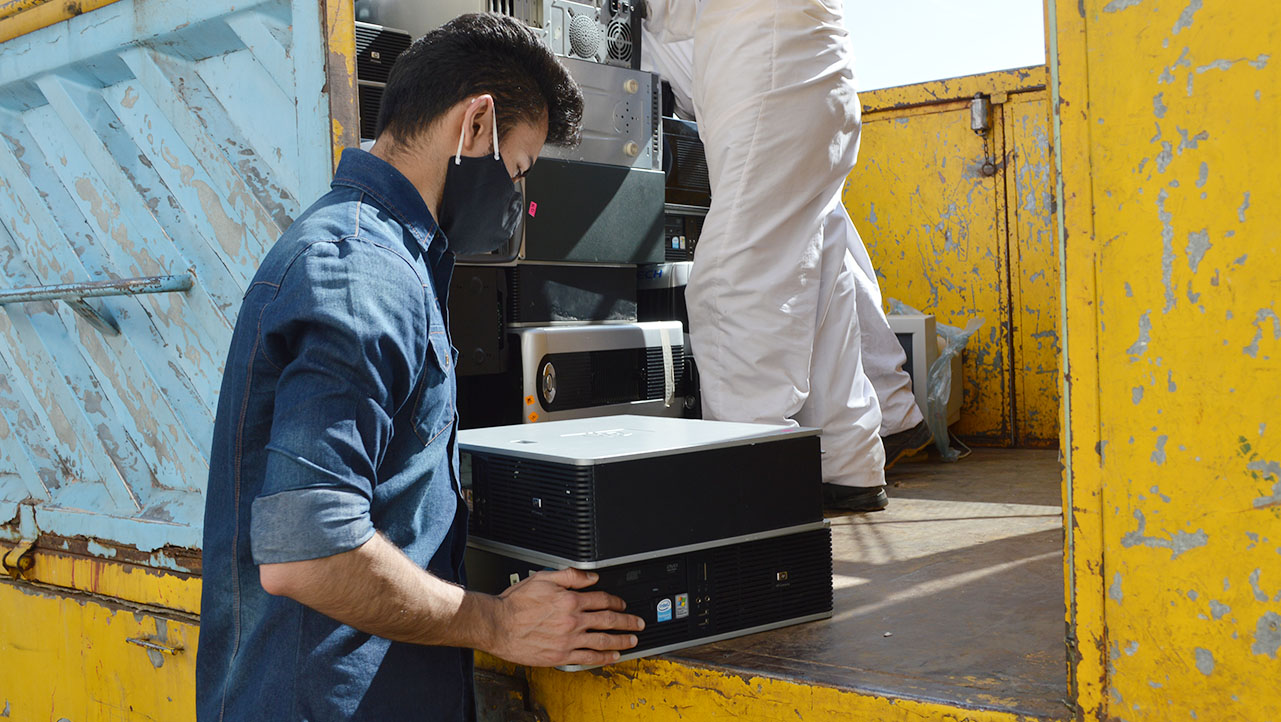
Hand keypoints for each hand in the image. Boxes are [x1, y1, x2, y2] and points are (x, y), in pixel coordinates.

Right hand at [486, 568, 644, 666]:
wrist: (498, 625)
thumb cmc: (516, 603)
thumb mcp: (543, 578)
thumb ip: (571, 576)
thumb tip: (592, 576)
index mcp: (570, 600)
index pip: (602, 600)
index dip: (616, 601)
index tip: (622, 604)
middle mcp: (572, 620)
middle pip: (608, 621)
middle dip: (627, 622)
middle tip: (638, 623)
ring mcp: (568, 640)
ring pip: (603, 640)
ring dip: (621, 641)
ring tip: (633, 641)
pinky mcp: (561, 655)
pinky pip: (588, 657)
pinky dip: (603, 657)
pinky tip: (612, 657)